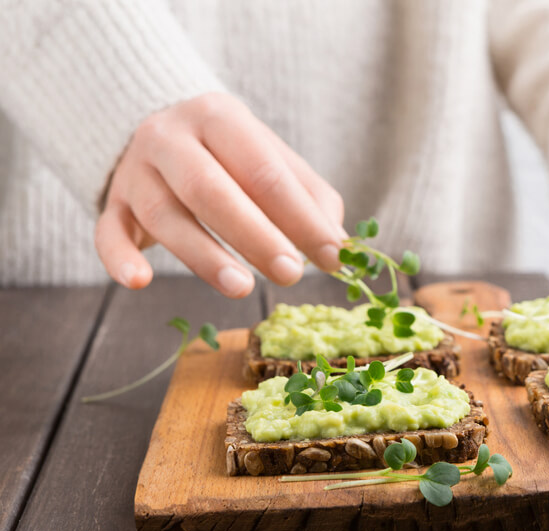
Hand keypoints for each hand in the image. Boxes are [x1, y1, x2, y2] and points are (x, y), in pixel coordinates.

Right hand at [95, 92, 346, 297]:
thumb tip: (337, 243)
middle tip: (291, 274)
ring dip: (204, 256)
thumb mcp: (273, 159)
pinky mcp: (112, 203)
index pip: (264, 171)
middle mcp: (170, 137)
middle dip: (255, 236)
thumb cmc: (232, 156)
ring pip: (164, 215)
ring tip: (243, 288)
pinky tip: (138, 282)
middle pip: (211, 190)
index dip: (301, 218)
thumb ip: (310, 197)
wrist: (159, 131)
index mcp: (219, 118)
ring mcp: (135, 171)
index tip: (332, 257)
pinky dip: (118, 258)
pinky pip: (107, 231)